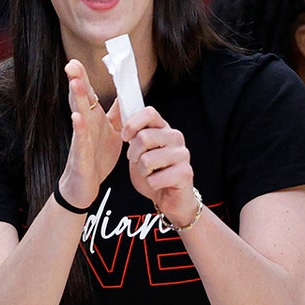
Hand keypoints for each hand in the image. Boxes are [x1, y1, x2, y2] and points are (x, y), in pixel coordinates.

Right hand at [60, 59, 121, 206]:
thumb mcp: (112, 132)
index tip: (77, 60)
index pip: (88, 94)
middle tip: (71, 63)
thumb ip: (117, 114)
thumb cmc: (96, 158)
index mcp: (93, 118)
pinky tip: (77, 117)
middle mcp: (85, 125)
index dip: (83, 77)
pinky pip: (80, 140)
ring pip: (79, 115)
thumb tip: (126, 95)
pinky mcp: (80, 155)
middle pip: (80, 99)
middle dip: (76, 81)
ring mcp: (80, 139)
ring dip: (77, 98)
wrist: (85, 185)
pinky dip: (79, 128)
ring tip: (75, 82)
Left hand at [121, 106, 197, 225]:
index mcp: (163, 128)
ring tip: (151, 173)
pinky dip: (151, 184)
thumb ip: (132, 131)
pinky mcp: (185, 173)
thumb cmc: (152, 172)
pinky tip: (159, 183)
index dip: (132, 124)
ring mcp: (182, 155)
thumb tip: (119, 107)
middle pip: (144, 137)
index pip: (149, 113)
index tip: (125, 137)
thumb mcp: (138, 149)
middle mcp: (175, 137)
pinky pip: (155, 178)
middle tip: (139, 162)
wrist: (168, 197)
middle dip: (133, 154)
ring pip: (147, 160)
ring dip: (142, 172)